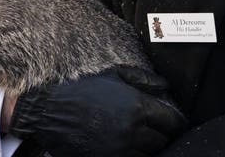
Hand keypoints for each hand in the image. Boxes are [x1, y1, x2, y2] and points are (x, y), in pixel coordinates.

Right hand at [8, 66, 186, 156]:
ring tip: (137, 139)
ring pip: (148, 154)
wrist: (49, 110)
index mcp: (137, 106)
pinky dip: (131, 154)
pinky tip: (125, 146)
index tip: (172, 123)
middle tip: (154, 131)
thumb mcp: (113, 75)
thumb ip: (142, 79)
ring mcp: (120, 149)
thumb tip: (166, 86)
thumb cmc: (81, 90)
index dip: (175, 123)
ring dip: (146, 148)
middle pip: (162, 141)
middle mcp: (132, 130)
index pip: (172, 122)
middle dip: (160, 135)